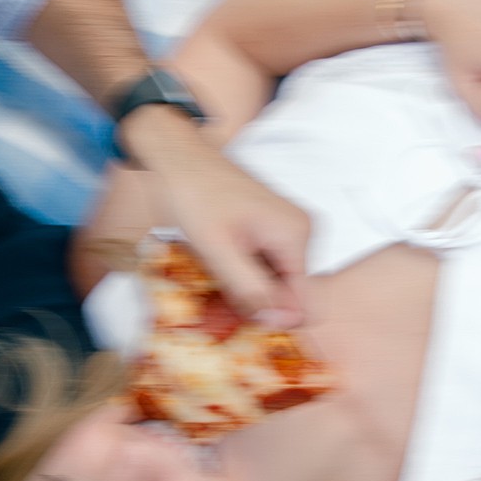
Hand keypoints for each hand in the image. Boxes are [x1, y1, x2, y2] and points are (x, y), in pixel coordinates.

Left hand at [119, 105, 308, 323]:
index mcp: (296, 235)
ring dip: (248, 291)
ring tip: (213, 281)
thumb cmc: (192, 193)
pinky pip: (266, 265)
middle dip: (258, 305)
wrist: (175, 154)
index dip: (276, 321)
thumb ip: (249, 288)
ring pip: (277, 281)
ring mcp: (287, 228)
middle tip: (217, 305)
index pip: (305, 302)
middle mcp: (300, 231)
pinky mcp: (272, 227)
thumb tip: (278, 323)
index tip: (240, 325)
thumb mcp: (217, 249)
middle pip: (291, 293)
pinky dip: (244, 274)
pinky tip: (218, 267)